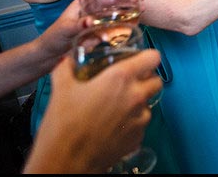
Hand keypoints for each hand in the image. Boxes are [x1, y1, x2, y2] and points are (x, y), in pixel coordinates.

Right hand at [24, 51, 161, 173]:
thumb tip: (67, 61)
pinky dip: (133, 122)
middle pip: (156, 80)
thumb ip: (66, 69)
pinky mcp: (138, 137)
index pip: (152, 57)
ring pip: (149, 103)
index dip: (147, 57)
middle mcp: (135, 96)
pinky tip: (115, 124)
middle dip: (146, 79)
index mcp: (120, 78)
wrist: (65, 161)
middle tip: (129, 83)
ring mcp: (139, 118)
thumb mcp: (61, 89)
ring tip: (117, 107)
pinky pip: (142, 123)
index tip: (140, 59)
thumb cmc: (64, 126)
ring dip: (139, 102)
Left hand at [38, 0, 131, 60]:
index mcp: (82, 3)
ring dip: (129, 9)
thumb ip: (77, 25)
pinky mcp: (100, 32)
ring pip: (116, 11)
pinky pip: (115, 26)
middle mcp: (92, 10)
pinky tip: (135, 23)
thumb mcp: (64, 30)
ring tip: (142, 9)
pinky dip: (125, 24)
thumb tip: (91, 21)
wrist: (51, 55)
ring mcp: (97, 20)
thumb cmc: (54, 38)